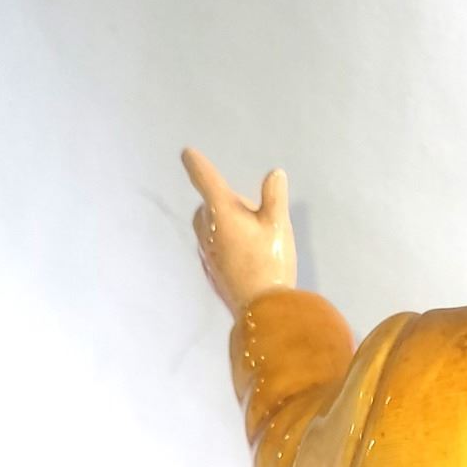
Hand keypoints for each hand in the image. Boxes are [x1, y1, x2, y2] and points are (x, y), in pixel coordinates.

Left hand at [181, 148, 296, 314]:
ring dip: (224, 224)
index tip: (187, 154)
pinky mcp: (210, 271)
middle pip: (209, 205)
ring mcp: (206, 252)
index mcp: (221, 211)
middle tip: (255, 216)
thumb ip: (275, 197)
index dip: (196, 164)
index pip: (204, 178)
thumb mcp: (279, 226)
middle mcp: (207, 229)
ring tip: (251, 238)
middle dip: (226, 203)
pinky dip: (224, 244)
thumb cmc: (270, 263)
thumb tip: (274, 174)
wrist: (260, 312)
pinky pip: (213, 248)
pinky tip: (245, 258)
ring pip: (210, 227)